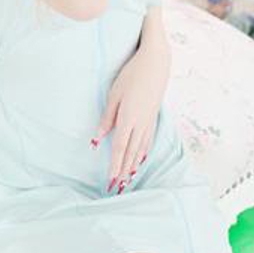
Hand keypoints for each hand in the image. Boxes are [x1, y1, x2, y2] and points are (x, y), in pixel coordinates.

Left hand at [90, 45, 168, 194]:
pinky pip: (148, 140)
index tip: (110, 181)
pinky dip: (143, 153)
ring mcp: (149, 120)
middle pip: (131, 153)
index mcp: (129, 118)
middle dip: (123, 172)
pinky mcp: (153, 116)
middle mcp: (141, 123)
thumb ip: (107, 119)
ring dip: (134, 165)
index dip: (115, 166)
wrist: (156, 63)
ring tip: (128, 180)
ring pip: (141, 149)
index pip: (120, 148)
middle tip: (118, 189)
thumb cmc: (132, 75)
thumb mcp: (114, 95)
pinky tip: (142, 160)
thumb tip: (97, 140)